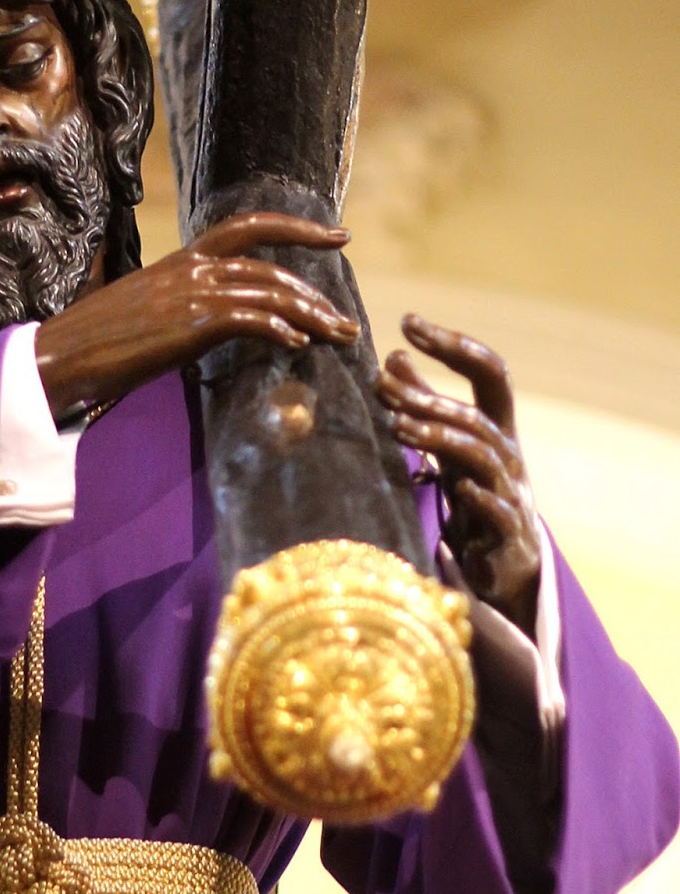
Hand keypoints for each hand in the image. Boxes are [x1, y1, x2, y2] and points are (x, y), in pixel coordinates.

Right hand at [35, 211, 358, 421]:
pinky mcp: (189, 325)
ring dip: (311, 317)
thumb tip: (203, 320)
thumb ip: (177, 304)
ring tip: (338, 338)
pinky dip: (279, 330)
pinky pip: (249, 320)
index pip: (248, 227)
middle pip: (271, 269)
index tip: (339, 235)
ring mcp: (190, 295)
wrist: (58, 355)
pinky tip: (297, 346)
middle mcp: (190, 269)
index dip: (297, 227)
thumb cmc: (95, 341)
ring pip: (269, 294)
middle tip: (347, 322)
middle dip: (317, 294)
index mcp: (181, 261)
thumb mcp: (143, 309)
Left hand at [375, 314, 541, 639]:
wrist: (505, 571)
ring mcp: (512, 496)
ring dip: (438, 435)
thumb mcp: (448, 447)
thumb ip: (424, 404)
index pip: (488, 371)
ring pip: (481, 454)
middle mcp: (509, 456)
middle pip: (477, 415)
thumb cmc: (473, 498)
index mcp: (496, 428)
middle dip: (431, 397)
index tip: (409, 322)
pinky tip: (455, 485)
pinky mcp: (509, 537)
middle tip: (381, 385)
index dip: (453, 344)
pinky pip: (499, 511)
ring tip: (396, 426)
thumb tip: (394, 355)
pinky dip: (479, 497)